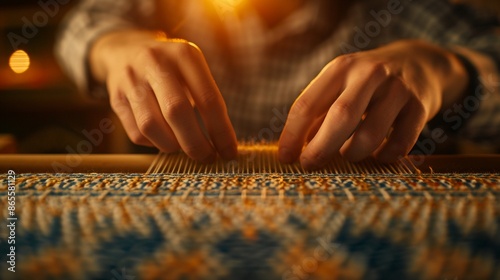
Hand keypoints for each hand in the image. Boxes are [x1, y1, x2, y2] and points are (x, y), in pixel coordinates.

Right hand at [90, 30, 236, 161]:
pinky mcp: (115, 98)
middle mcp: (155, 63)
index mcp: (184, 55)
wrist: (126, 51)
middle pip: (177, 112)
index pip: (208, 99)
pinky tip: (163, 139)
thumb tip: (224, 144)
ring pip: (151, 126)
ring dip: (173, 146)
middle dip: (196, 143)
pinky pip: (136, 133)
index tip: (230, 152)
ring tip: (183, 147)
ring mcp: (131, 80)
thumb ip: (207, 100)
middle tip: (208, 157)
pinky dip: (154, 144)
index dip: (221, 131)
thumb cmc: (172, 69)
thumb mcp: (193, 70)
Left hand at [279, 40, 467, 168]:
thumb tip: (293, 151)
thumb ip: (318, 114)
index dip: (292, 135)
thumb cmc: (367, 83)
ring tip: (348, 153)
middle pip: (340, 117)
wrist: (419, 62)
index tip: (285, 157)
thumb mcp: (340, 85)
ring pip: (370, 134)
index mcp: (340, 68)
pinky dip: (384, 156)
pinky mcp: (420, 106)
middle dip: (320, 149)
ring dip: (353, 153)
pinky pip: (400, 144)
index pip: (307, 104)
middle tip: (309, 165)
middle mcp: (369, 74)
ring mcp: (397, 89)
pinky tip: (378, 154)